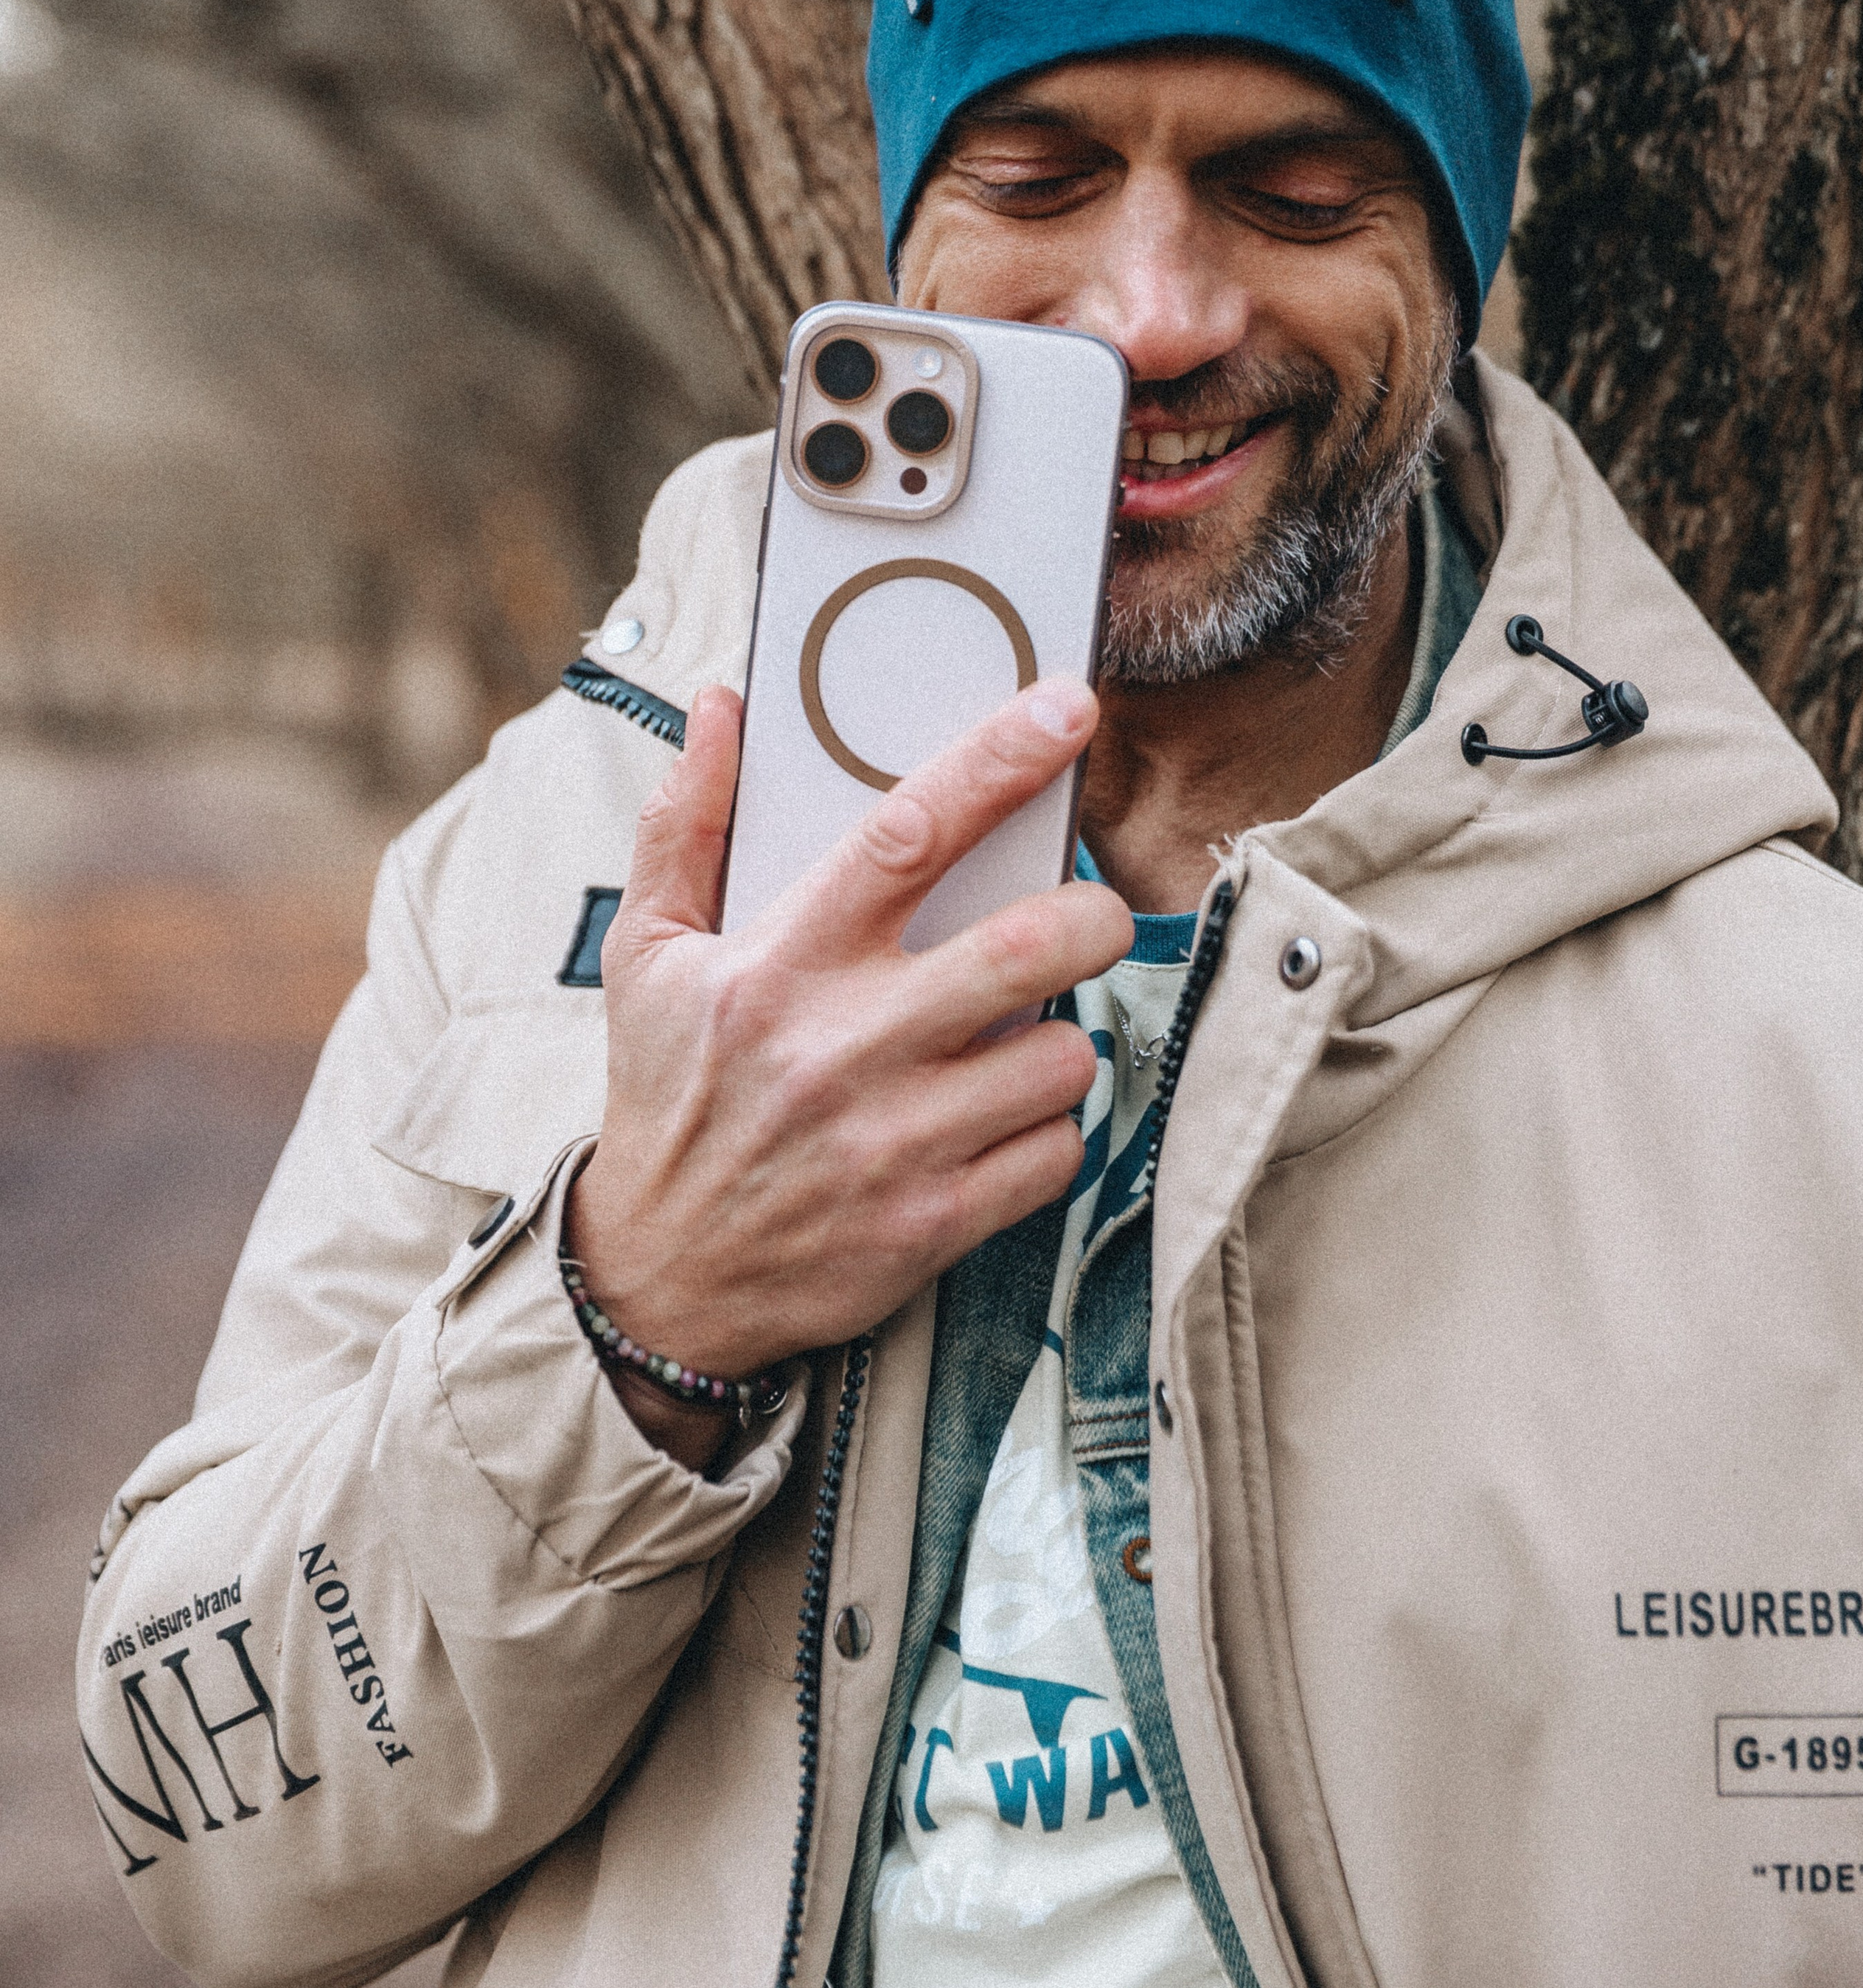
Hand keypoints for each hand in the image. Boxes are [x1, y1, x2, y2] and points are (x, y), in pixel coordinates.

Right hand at [566, 676, 1131, 1439]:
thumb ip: (685, 824)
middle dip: (1091, 915)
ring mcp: (893, 1142)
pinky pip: (1055, 1154)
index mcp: (780, 962)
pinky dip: (1051, 1130)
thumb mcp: (647, 954)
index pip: (909, 833)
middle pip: (1026, 949)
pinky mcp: (930, 1225)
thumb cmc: (666, 1095)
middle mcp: (842, 1046)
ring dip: (1066, 1036)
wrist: (656, 1281)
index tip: (1069, 707)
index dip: (1000, 759)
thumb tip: (722, 707)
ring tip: (1023, 1033)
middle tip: (1088, 913)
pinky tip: (1002, 1120)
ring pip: (1059, 1057)